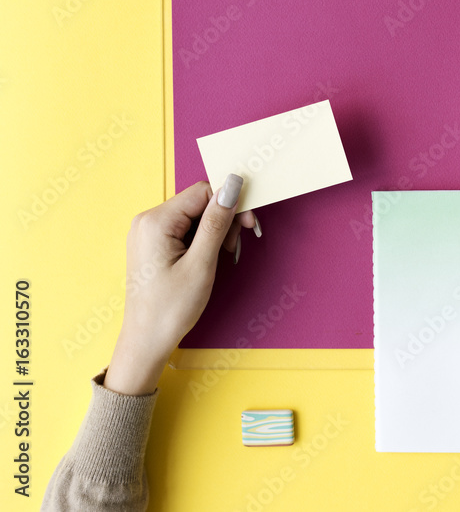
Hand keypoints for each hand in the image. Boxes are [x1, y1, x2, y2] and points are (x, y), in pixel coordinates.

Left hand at [103, 176, 257, 395]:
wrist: (146, 342)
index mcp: (155, 221)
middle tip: (234, 248)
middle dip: (223, 221)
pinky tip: (208, 259)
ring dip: (214, 233)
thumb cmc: (171, 308)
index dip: (230, 205)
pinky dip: (202, 241)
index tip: (247, 226)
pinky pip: (184, 230)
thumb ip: (217, 221)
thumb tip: (233, 184)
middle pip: (198, 203)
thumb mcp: (202, 263)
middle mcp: (147, 221)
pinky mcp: (152, 244)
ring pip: (193, 217)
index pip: (203, 192)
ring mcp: (147, 233)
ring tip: (220, 257)